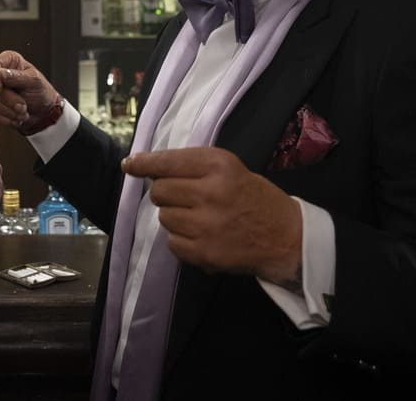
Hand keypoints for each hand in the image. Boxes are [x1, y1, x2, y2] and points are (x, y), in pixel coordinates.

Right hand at [0, 50, 59, 130]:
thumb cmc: (40, 91)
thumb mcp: (34, 81)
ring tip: (23, 113)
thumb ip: (18, 76)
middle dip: (8, 101)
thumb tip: (1, 73)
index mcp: (8, 61)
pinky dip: (4, 119)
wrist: (43, 111)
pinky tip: (15, 119)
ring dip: (8, 111)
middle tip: (23, 107)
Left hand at [122, 147, 302, 286]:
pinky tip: (201, 236)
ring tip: (198, 218)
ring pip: (163, 217)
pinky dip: (181, 241)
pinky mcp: (204, 252)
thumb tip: (150, 170)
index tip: (129, 165)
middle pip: (160, 191)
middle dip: (166, 193)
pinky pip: (172, 243)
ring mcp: (206, 225)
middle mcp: (211, 192)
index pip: (168, 162)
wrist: (286, 238)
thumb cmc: (256, 198)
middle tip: (185, 198)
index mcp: (219, 165)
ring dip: (175, 218)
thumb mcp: (231, 169)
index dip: (144, 164)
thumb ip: (195, 168)